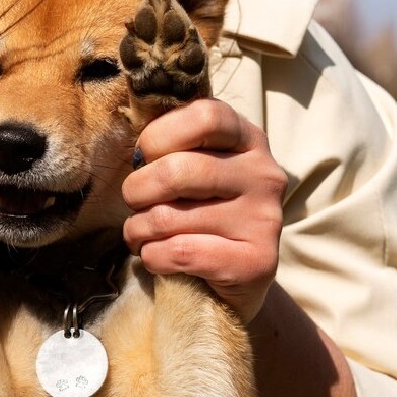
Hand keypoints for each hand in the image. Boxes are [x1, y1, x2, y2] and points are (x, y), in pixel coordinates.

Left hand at [121, 99, 286, 322]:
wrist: (234, 280)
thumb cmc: (199, 211)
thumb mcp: (193, 166)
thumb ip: (172, 145)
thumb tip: (132, 140)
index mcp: (248, 139)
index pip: (205, 116)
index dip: (159, 135)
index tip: (144, 157)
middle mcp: (264, 174)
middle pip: (178, 169)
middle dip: (137, 189)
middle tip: (134, 202)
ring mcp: (264, 219)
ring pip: (168, 216)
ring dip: (138, 229)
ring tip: (140, 234)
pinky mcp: (257, 262)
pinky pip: (179, 252)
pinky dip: (153, 256)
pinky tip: (157, 256)